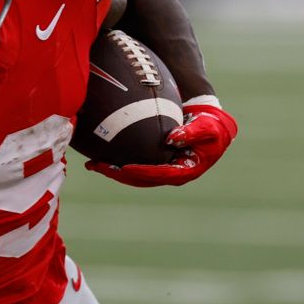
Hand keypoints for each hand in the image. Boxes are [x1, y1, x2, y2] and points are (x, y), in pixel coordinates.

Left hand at [85, 101, 237, 186]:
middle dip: (118, 175)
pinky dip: (117, 162)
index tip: (123, 168)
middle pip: (141, 179)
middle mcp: (171, 174)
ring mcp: (162, 170)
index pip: (159, 175)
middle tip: (98, 166)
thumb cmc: (211, 125)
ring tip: (92, 164)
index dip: (141, 173)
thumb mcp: (206, 127)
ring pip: (134, 175)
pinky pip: (134, 166)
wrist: (211, 125)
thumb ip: (191, 133)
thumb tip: (172, 138)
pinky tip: (99, 155)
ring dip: (113, 171)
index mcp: (184, 171)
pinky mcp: (155, 163)